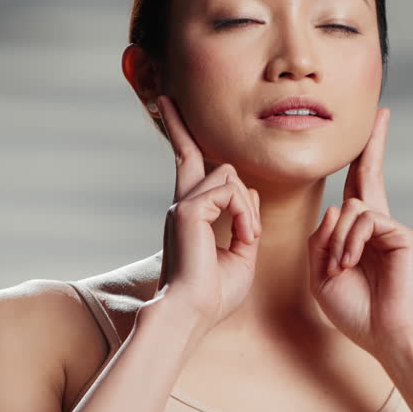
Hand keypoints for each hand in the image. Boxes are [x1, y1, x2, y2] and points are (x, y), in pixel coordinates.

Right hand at [153, 95, 261, 328]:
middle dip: (179, 125)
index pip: (189, 169)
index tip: (167, 113)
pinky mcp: (188, 210)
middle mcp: (182, 204)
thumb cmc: (214, 294)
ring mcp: (183, 205)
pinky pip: (231, 191)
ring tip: (247, 236)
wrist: (192, 313)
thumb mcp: (240, 256)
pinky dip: (245, 213)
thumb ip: (245, 223)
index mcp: (191, 214)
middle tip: (163, 98)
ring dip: (247, 205)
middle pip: (189, 153)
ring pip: (228, 174)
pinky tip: (244, 236)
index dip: (183, 141)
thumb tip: (249, 195)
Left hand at [307, 107, 412, 358]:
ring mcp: (393, 229)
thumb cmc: (355, 310)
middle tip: (383, 114)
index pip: (357, 189)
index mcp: (359, 232)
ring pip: (351, 208)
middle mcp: (378, 225)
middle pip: (370, 175)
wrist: (383, 335)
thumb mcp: (320, 273)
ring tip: (338, 268)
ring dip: (336, 239)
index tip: (370, 134)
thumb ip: (321, 239)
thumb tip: (335, 208)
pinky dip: (350, 242)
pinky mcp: (404, 236)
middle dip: (374, 144)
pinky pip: (365, 222)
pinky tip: (349, 264)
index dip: (360, 160)